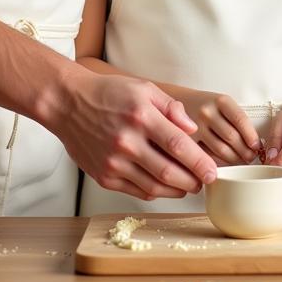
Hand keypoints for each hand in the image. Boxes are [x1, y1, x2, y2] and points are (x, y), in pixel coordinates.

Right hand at [50, 69, 216, 200]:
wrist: (69, 104)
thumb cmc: (109, 93)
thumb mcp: (144, 88)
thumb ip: (171, 107)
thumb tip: (192, 129)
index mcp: (141, 117)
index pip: (178, 146)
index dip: (199, 162)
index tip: (213, 171)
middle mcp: (127, 142)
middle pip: (168, 171)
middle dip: (193, 181)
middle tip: (205, 181)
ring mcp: (114, 162)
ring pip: (153, 186)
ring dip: (176, 190)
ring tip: (189, 186)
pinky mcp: (103, 176)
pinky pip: (135, 191)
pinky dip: (155, 192)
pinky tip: (165, 187)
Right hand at [178, 89, 261, 165]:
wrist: (177, 103)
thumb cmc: (208, 106)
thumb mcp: (223, 104)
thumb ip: (236, 119)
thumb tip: (255, 143)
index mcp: (221, 100)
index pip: (241, 119)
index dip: (251, 135)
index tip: (257, 146)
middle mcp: (207, 112)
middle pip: (231, 137)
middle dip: (245, 151)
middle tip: (252, 157)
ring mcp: (195, 127)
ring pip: (220, 149)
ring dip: (235, 159)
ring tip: (242, 162)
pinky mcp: (187, 141)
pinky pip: (206, 156)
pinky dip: (219, 163)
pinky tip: (226, 164)